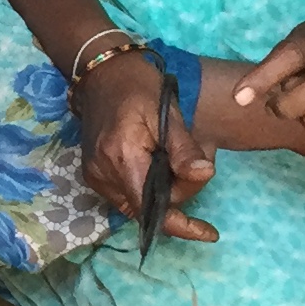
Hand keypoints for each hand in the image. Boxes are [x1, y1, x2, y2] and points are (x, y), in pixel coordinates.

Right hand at [74, 50, 215, 242]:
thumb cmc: (138, 87)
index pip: (152, 208)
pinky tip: (158, 163)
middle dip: (179, 192)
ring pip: (139, 203)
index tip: (210, 233)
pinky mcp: (94, 175)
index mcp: (122, 157)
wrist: (101, 72)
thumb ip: (184, 149)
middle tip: (195, 158)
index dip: (183, 225)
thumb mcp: (167, 112)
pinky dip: (148, 186)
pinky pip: (127, 194)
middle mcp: (103, 174)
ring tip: (176, 157)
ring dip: (163, 190)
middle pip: (150, 207)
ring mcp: (95, 177)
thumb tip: (205, 175)